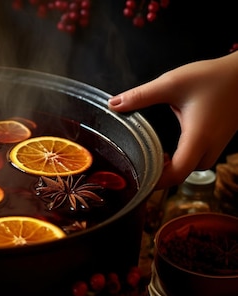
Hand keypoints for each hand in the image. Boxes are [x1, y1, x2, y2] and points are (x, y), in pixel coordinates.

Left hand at [109, 51, 237, 188]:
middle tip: (140, 165)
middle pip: (185, 174)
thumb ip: (141, 96)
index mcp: (198, 137)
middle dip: (162, 175)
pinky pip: (201, 156)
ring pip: (194, 166)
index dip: (157, 180)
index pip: (178, 173)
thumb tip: (113, 104)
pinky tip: (168, 147)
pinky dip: (183, 157)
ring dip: (174, 165)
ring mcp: (218, 143)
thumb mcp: (172, 83)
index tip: (138, 176)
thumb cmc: (213, 77)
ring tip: (151, 156)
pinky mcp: (220, 137)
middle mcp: (210, 145)